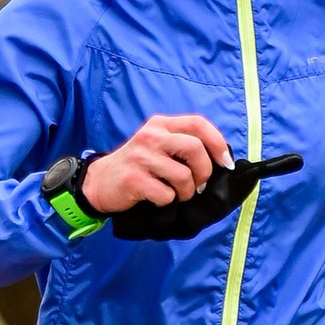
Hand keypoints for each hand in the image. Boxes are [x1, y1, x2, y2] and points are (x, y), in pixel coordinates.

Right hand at [76, 112, 231, 217]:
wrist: (99, 182)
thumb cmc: (138, 166)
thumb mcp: (157, 145)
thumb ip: (183, 145)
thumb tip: (220, 159)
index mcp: (160, 124)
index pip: (198, 123)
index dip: (217, 143)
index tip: (225, 163)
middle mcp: (151, 136)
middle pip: (195, 149)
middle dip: (204, 172)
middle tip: (199, 185)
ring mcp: (141, 157)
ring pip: (183, 176)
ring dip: (187, 192)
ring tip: (177, 194)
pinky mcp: (134, 179)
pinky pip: (166, 194)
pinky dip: (168, 201)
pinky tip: (157, 198)